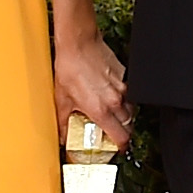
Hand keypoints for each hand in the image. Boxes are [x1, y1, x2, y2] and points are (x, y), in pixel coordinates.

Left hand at [53, 32, 129, 147]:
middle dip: (122, 130)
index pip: (121, 137)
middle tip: (112, 132)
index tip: (118, 148)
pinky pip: (129, 94)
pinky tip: (110, 95)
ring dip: (124, 115)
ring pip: (131, 109)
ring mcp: (122, 87)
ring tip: (111, 114)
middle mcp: (115, 100)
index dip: (121, 146)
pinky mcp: (124, 75)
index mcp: (100, 110)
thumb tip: (62, 135)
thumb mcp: (61, 99)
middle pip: (129, 125)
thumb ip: (62, 122)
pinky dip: (123, 99)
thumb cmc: (70, 66)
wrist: (78, 43)